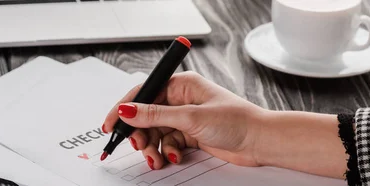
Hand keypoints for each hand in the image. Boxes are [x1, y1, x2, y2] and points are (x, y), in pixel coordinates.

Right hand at [102, 71, 266, 169]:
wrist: (260, 141)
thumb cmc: (235, 120)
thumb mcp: (189, 117)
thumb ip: (155, 115)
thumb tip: (127, 110)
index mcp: (180, 85)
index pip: (143, 93)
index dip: (124, 109)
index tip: (109, 125)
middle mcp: (181, 99)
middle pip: (147, 116)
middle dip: (141, 134)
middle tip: (140, 147)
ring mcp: (186, 117)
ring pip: (156, 132)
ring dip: (153, 147)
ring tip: (157, 158)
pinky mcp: (191, 134)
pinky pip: (168, 142)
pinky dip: (168, 152)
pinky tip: (175, 156)